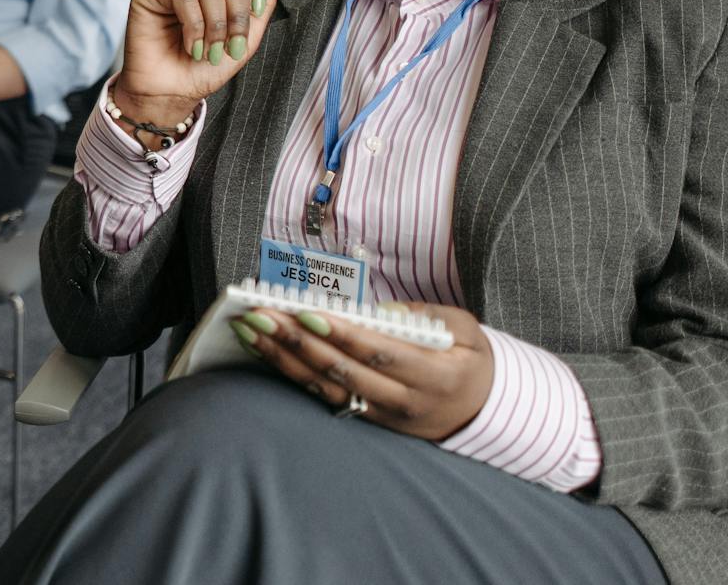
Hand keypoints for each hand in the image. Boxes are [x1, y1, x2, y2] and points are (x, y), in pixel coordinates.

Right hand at [115, 0, 284, 128]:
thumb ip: (262, 7)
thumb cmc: (203, 70)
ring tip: (209, 52)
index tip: (259, 8)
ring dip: (215, 25)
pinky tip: (190, 46)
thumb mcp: (245, 41)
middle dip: (237, 16)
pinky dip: (194, 26)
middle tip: (232, 47)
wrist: (171, 94)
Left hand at [238, 301, 494, 440]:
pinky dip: (290, 372)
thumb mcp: (467, 331)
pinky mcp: (366, 419)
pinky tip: (264, 351)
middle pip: (343, 371)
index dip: (342, 335)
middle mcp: (405, 402)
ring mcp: (382, 415)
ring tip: (250, 329)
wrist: (480, 410)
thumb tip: (382, 311)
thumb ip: (431, 317)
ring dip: (283, 358)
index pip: (380, 353)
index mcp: (436, 376)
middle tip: (260, 315)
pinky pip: (323, 396)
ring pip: (325, 387)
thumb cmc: (469, 360)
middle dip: (297, 342)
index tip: (307, 313)